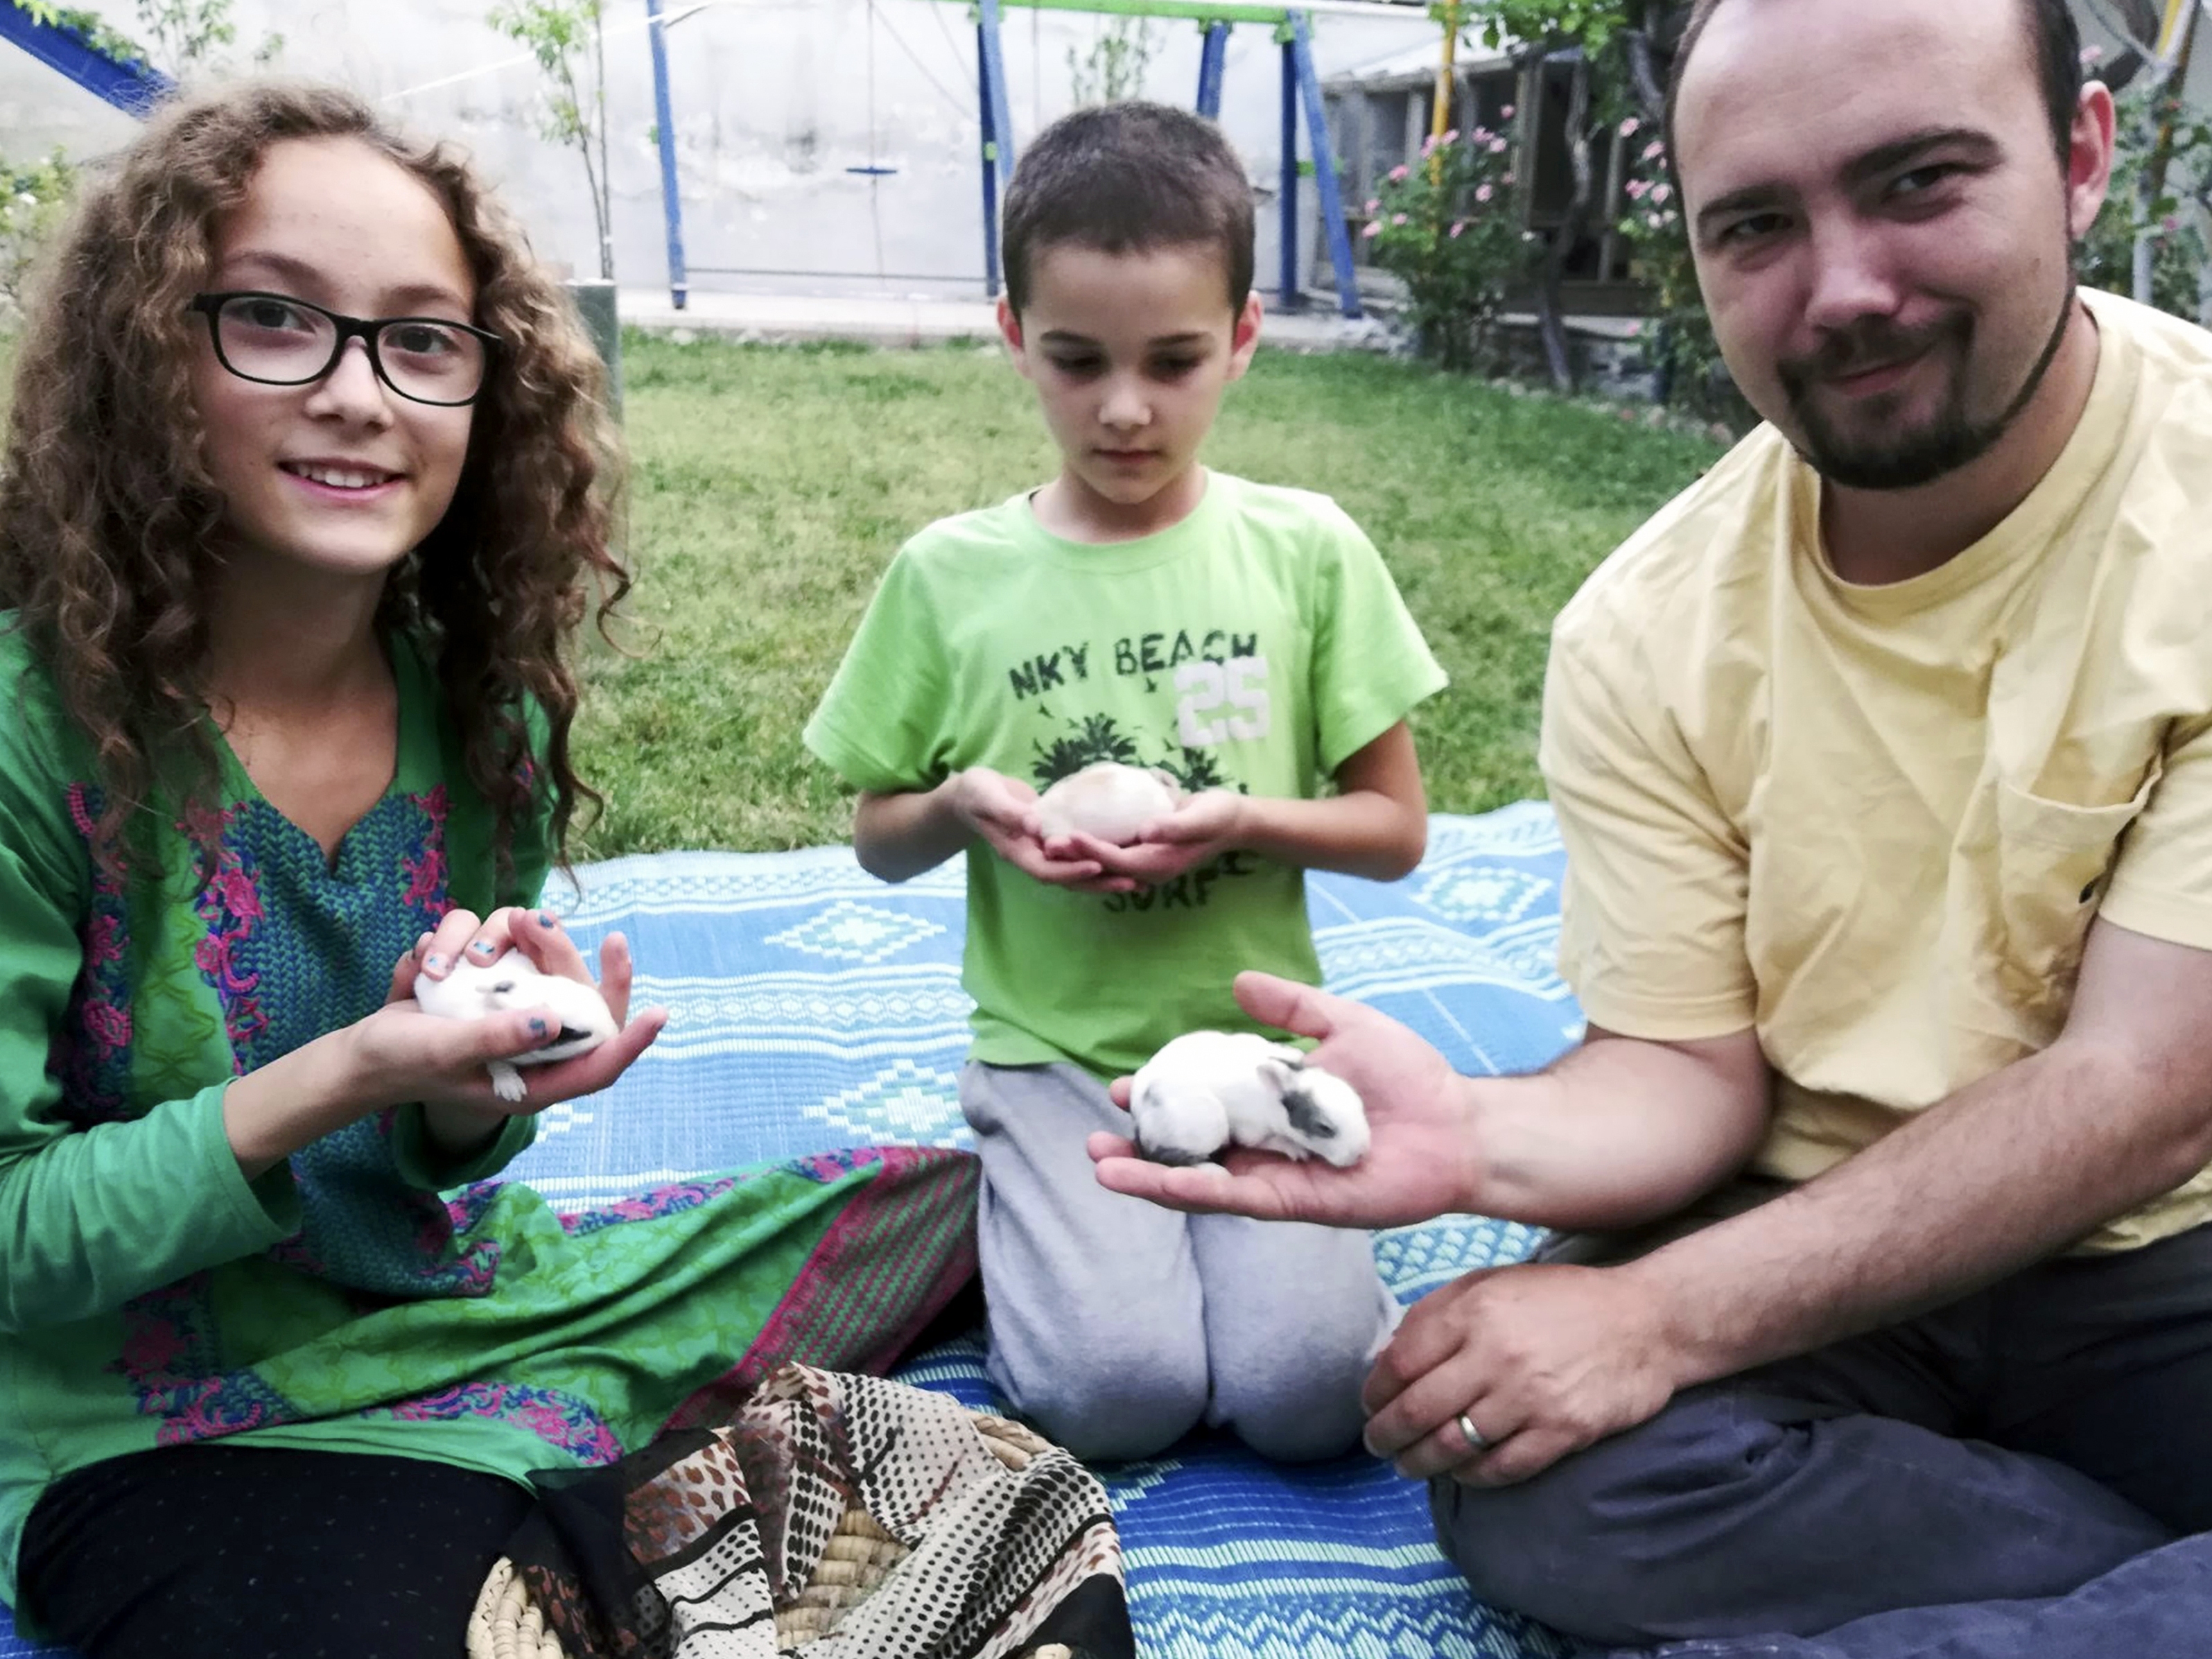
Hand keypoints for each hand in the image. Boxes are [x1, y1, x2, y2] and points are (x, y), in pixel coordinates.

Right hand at [362, 906, 664, 1121]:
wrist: (362, 1050)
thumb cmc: (405, 1061)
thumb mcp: (445, 1052)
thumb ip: (497, 1039)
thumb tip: (554, 1020)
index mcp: (535, 1077)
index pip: (599, 1063)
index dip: (630, 1041)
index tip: (658, 1013)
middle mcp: (533, 1040)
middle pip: (578, 993)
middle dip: (561, 953)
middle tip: (537, 921)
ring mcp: (512, 1006)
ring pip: (536, 958)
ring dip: (495, 943)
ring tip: (452, 961)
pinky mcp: (488, 979)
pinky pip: (493, 945)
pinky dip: (458, 944)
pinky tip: (426, 966)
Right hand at [950, 768, 1135, 892]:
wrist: (970, 795)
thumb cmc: (976, 794)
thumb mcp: (987, 798)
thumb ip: (1009, 812)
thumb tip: (1034, 825)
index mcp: (1016, 851)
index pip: (1047, 870)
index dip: (1071, 870)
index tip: (1097, 865)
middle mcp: (1032, 857)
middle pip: (1068, 879)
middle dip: (1099, 882)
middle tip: (1132, 882)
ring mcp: (1042, 851)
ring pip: (1075, 871)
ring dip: (1104, 877)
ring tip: (1136, 880)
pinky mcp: (1051, 840)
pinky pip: (1077, 855)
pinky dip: (1098, 858)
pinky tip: (1122, 856)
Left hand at [1061, 789, 1246, 886]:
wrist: (1232, 819)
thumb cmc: (1219, 816)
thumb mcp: (1201, 817)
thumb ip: (1174, 826)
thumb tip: (1145, 832)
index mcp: (1159, 864)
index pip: (1118, 861)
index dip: (1092, 850)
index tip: (1069, 835)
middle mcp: (1147, 868)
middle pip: (1103, 866)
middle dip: (1074, 856)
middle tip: (1045, 842)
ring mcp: (1143, 861)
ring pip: (1102, 861)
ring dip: (1076, 852)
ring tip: (1047, 838)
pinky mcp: (1140, 850)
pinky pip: (1110, 851)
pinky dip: (1089, 842)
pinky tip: (1069, 827)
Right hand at [1088, 970, 1479, 1227]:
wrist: (1458, 1124)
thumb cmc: (1409, 1076)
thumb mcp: (1343, 1023)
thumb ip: (1292, 1008)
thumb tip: (1238, 982)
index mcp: (1270, 1103)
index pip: (1202, 1101)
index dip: (1162, 1095)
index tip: (1125, 1086)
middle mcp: (1266, 1143)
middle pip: (1190, 1146)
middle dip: (1141, 1143)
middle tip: (1098, 1135)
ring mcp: (1276, 1176)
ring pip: (1200, 1179)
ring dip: (1149, 1175)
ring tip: (1101, 1164)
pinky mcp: (1295, 1203)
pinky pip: (1235, 1199)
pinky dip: (1193, 1190)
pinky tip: (1155, 1181)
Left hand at [1360, 1261, 1681, 1486]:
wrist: (1646, 1321)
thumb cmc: (1561, 1300)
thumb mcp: (1493, 1282)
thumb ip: (1438, 1312)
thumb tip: (1389, 1357)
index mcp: (1475, 1311)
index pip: (1400, 1363)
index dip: (1374, 1392)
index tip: (1369, 1405)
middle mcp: (1497, 1355)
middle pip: (1416, 1411)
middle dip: (1385, 1436)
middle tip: (1377, 1445)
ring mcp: (1531, 1398)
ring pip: (1451, 1446)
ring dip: (1419, 1463)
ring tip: (1408, 1465)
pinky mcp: (1562, 1432)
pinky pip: (1499, 1469)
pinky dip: (1469, 1477)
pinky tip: (1458, 1472)